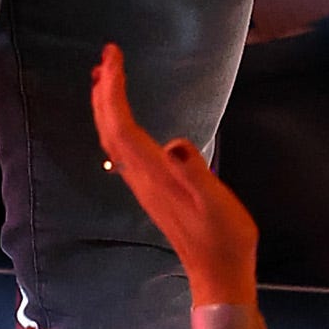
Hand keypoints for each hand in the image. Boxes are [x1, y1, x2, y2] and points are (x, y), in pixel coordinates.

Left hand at [90, 43, 259, 305]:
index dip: (113, 90)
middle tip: (107, 55)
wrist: (218, 273)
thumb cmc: (224, 237)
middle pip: (110, 129)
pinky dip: (116, 123)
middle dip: (104, 90)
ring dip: (106, 105)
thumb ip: (195, 173)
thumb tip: (174, 142)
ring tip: (105, 77)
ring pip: (112, 139)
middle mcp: (140, 178)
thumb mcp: (217, 203)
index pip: (122, 126)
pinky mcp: (151, 189)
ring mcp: (143, 185)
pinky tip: (123, 120)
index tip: (113, 58)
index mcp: (154, 174)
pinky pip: (122, 148)